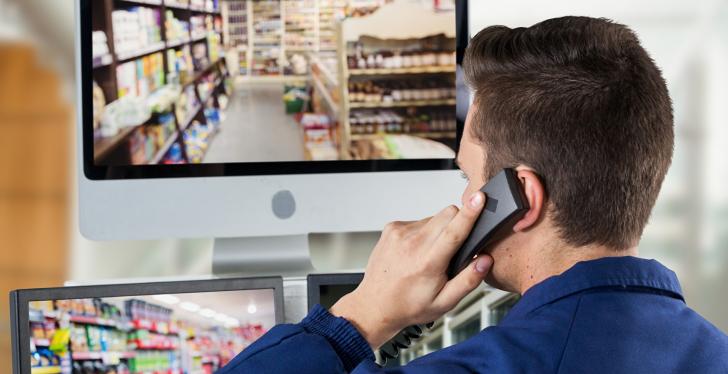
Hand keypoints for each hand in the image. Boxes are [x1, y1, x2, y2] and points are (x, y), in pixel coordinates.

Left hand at [330, 191, 492, 348]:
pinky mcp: (392, 227)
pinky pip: (419, 220)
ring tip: (431, 254)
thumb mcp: (444, 303)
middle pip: (448, 215)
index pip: (454, 231)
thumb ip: (468, 281)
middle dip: (458, 224)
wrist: (375, 304)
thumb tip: (485, 261)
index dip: (470, 213)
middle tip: (452, 249)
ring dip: (440, 230)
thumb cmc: (409, 305)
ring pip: (434, 217)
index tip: (480, 198)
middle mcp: (412, 243)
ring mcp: (399, 232)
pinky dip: (424, 232)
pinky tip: (417, 250)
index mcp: (428, 262)